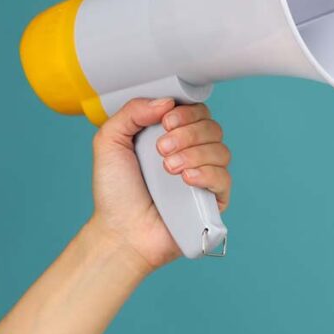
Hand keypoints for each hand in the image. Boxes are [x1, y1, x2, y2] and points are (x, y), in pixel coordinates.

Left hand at [87, 98, 231, 272]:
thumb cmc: (115, 191)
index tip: (165, 122)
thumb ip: (132, 112)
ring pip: (221, 150)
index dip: (186, 112)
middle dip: (188, 133)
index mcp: (171, 135)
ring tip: (168, 168)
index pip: (195, 111)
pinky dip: (207, 173)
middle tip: (161, 149)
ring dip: (195, 153)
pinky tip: (186, 179)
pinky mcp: (213, 200)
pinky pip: (224, 178)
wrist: (120, 231)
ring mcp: (204, 176)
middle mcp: (191, 152)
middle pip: (211, 127)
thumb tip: (166, 102)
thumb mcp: (110, 141)